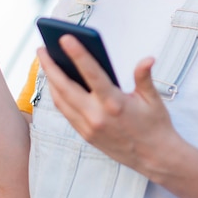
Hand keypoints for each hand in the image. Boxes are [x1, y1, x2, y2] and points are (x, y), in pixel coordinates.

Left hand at [37, 36, 180, 175]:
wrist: (155, 159)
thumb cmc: (155, 125)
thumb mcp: (153, 99)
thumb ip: (144, 76)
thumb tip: (148, 59)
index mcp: (114, 104)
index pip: (92, 73)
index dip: (77, 54)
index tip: (65, 38)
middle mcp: (97, 117)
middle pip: (65, 87)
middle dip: (50, 66)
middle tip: (42, 48)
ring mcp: (88, 128)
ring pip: (61, 101)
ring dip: (50, 80)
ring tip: (45, 62)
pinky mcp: (85, 135)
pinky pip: (65, 112)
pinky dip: (57, 95)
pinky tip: (56, 83)